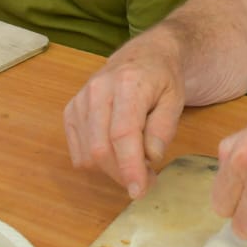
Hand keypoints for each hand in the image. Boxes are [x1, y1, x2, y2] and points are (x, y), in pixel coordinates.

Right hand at [63, 40, 187, 199]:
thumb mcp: (175, 100)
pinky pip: (77, 151)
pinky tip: (116, 154)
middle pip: (100, 148)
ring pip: (87, 153)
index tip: (140, 190)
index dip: (130, 167)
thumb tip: (151, 157)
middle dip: (122, 174)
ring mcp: (80, 99)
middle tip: (147, 180)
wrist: (144, 55)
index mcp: (128, 83)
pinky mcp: (71, 110)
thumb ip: (163, 128)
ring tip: (134, 163)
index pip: (122, 134)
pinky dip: (96, 163)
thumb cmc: (163, 79)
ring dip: (111, 171)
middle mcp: (97, 89)